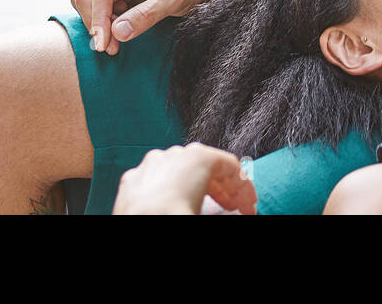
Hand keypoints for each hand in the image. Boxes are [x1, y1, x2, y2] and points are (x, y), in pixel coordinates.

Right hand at [71, 0, 225, 54]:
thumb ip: (147, 15)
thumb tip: (117, 33)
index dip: (98, 21)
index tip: (103, 46)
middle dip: (97, 24)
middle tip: (114, 48)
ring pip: (89, 3)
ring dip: (100, 25)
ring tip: (119, 41)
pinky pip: (100, 8)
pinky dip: (106, 23)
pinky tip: (123, 30)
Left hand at [112, 143, 257, 214]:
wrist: (136, 226)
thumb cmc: (172, 216)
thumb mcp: (211, 215)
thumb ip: (232, 210)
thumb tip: (238, 213)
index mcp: (197, 157)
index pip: (232, 167)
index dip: (245, 190)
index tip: (249, 207)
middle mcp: (173, 155)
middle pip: (207, 168)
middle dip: (224, 190)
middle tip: (235, 209)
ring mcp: (150, 166)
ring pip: (182, 172)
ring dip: (199, 189)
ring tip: (209, 209)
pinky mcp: (132, 182)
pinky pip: (159, 182)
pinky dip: (173, 192)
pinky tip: (178, 205)